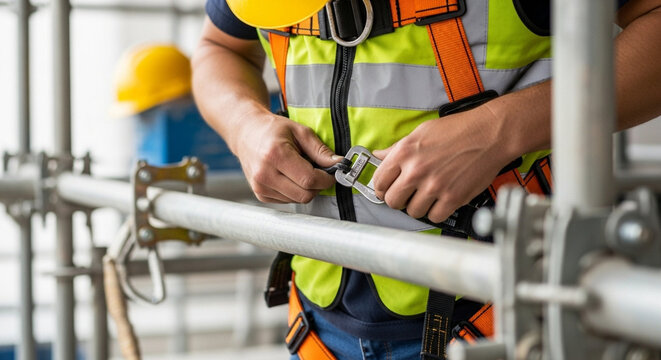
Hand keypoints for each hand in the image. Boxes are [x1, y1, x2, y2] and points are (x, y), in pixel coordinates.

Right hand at [233, 110, 342, 203]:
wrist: (246, 133)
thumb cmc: (272, 130)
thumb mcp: (300, 132)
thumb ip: (320, 150)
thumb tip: (339, 164)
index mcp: (275, 155)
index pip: (309, 179)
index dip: (326, 179)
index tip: (332, 173)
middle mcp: (264, 174)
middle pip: (304, 194)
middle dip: (318, 186)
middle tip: (318, 171)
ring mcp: (260, 187)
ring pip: (297, 200)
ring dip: (306, 188)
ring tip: (300, 170)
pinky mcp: (260, 195)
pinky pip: (288, 201)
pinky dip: (294, 191)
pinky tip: (289, 176)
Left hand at [372, 105, 516, 221]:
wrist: (489, 134)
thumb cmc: (458, 130)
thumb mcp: (421, 132)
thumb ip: (397, 148)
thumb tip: (379, 155)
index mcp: (404, 153)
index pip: (379, 181)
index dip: (382, 188)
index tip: (387, 189)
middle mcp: (416, 171)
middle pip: (393, 201)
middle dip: (398, 200)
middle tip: (407, 195)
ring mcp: (434, 186)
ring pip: (413, 212)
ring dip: (418, 206)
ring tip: (427, 196)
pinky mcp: (452, 198)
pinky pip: (434, 217)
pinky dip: (436, 212)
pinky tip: (440, 201)